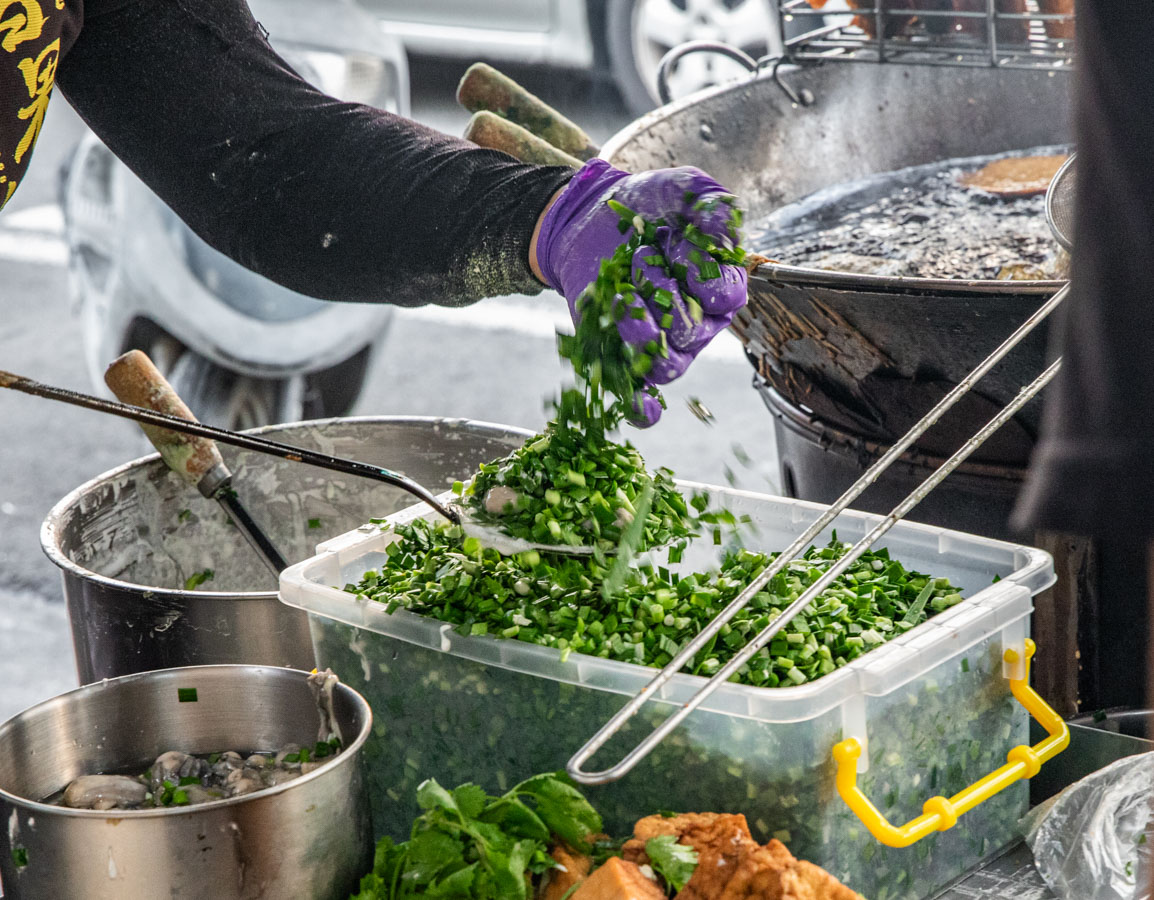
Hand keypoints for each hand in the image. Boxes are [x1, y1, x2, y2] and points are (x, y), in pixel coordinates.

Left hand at [532, 159, 746, 425]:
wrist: (592, 218)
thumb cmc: (648, 206)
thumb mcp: (684, 189)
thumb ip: (712, 205)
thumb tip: (724, 234)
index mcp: (719, 285)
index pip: (725, 298)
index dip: (700, 275)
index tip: (675, 243)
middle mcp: (697, 322)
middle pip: (691, 332)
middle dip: (661, 292)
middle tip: (639, 257)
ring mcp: (663, 344)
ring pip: (665, 365)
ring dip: (639, 334)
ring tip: (619, 293)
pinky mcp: (625, 357)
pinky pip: (643, 400)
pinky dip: (641, 409)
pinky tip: (636, 405)